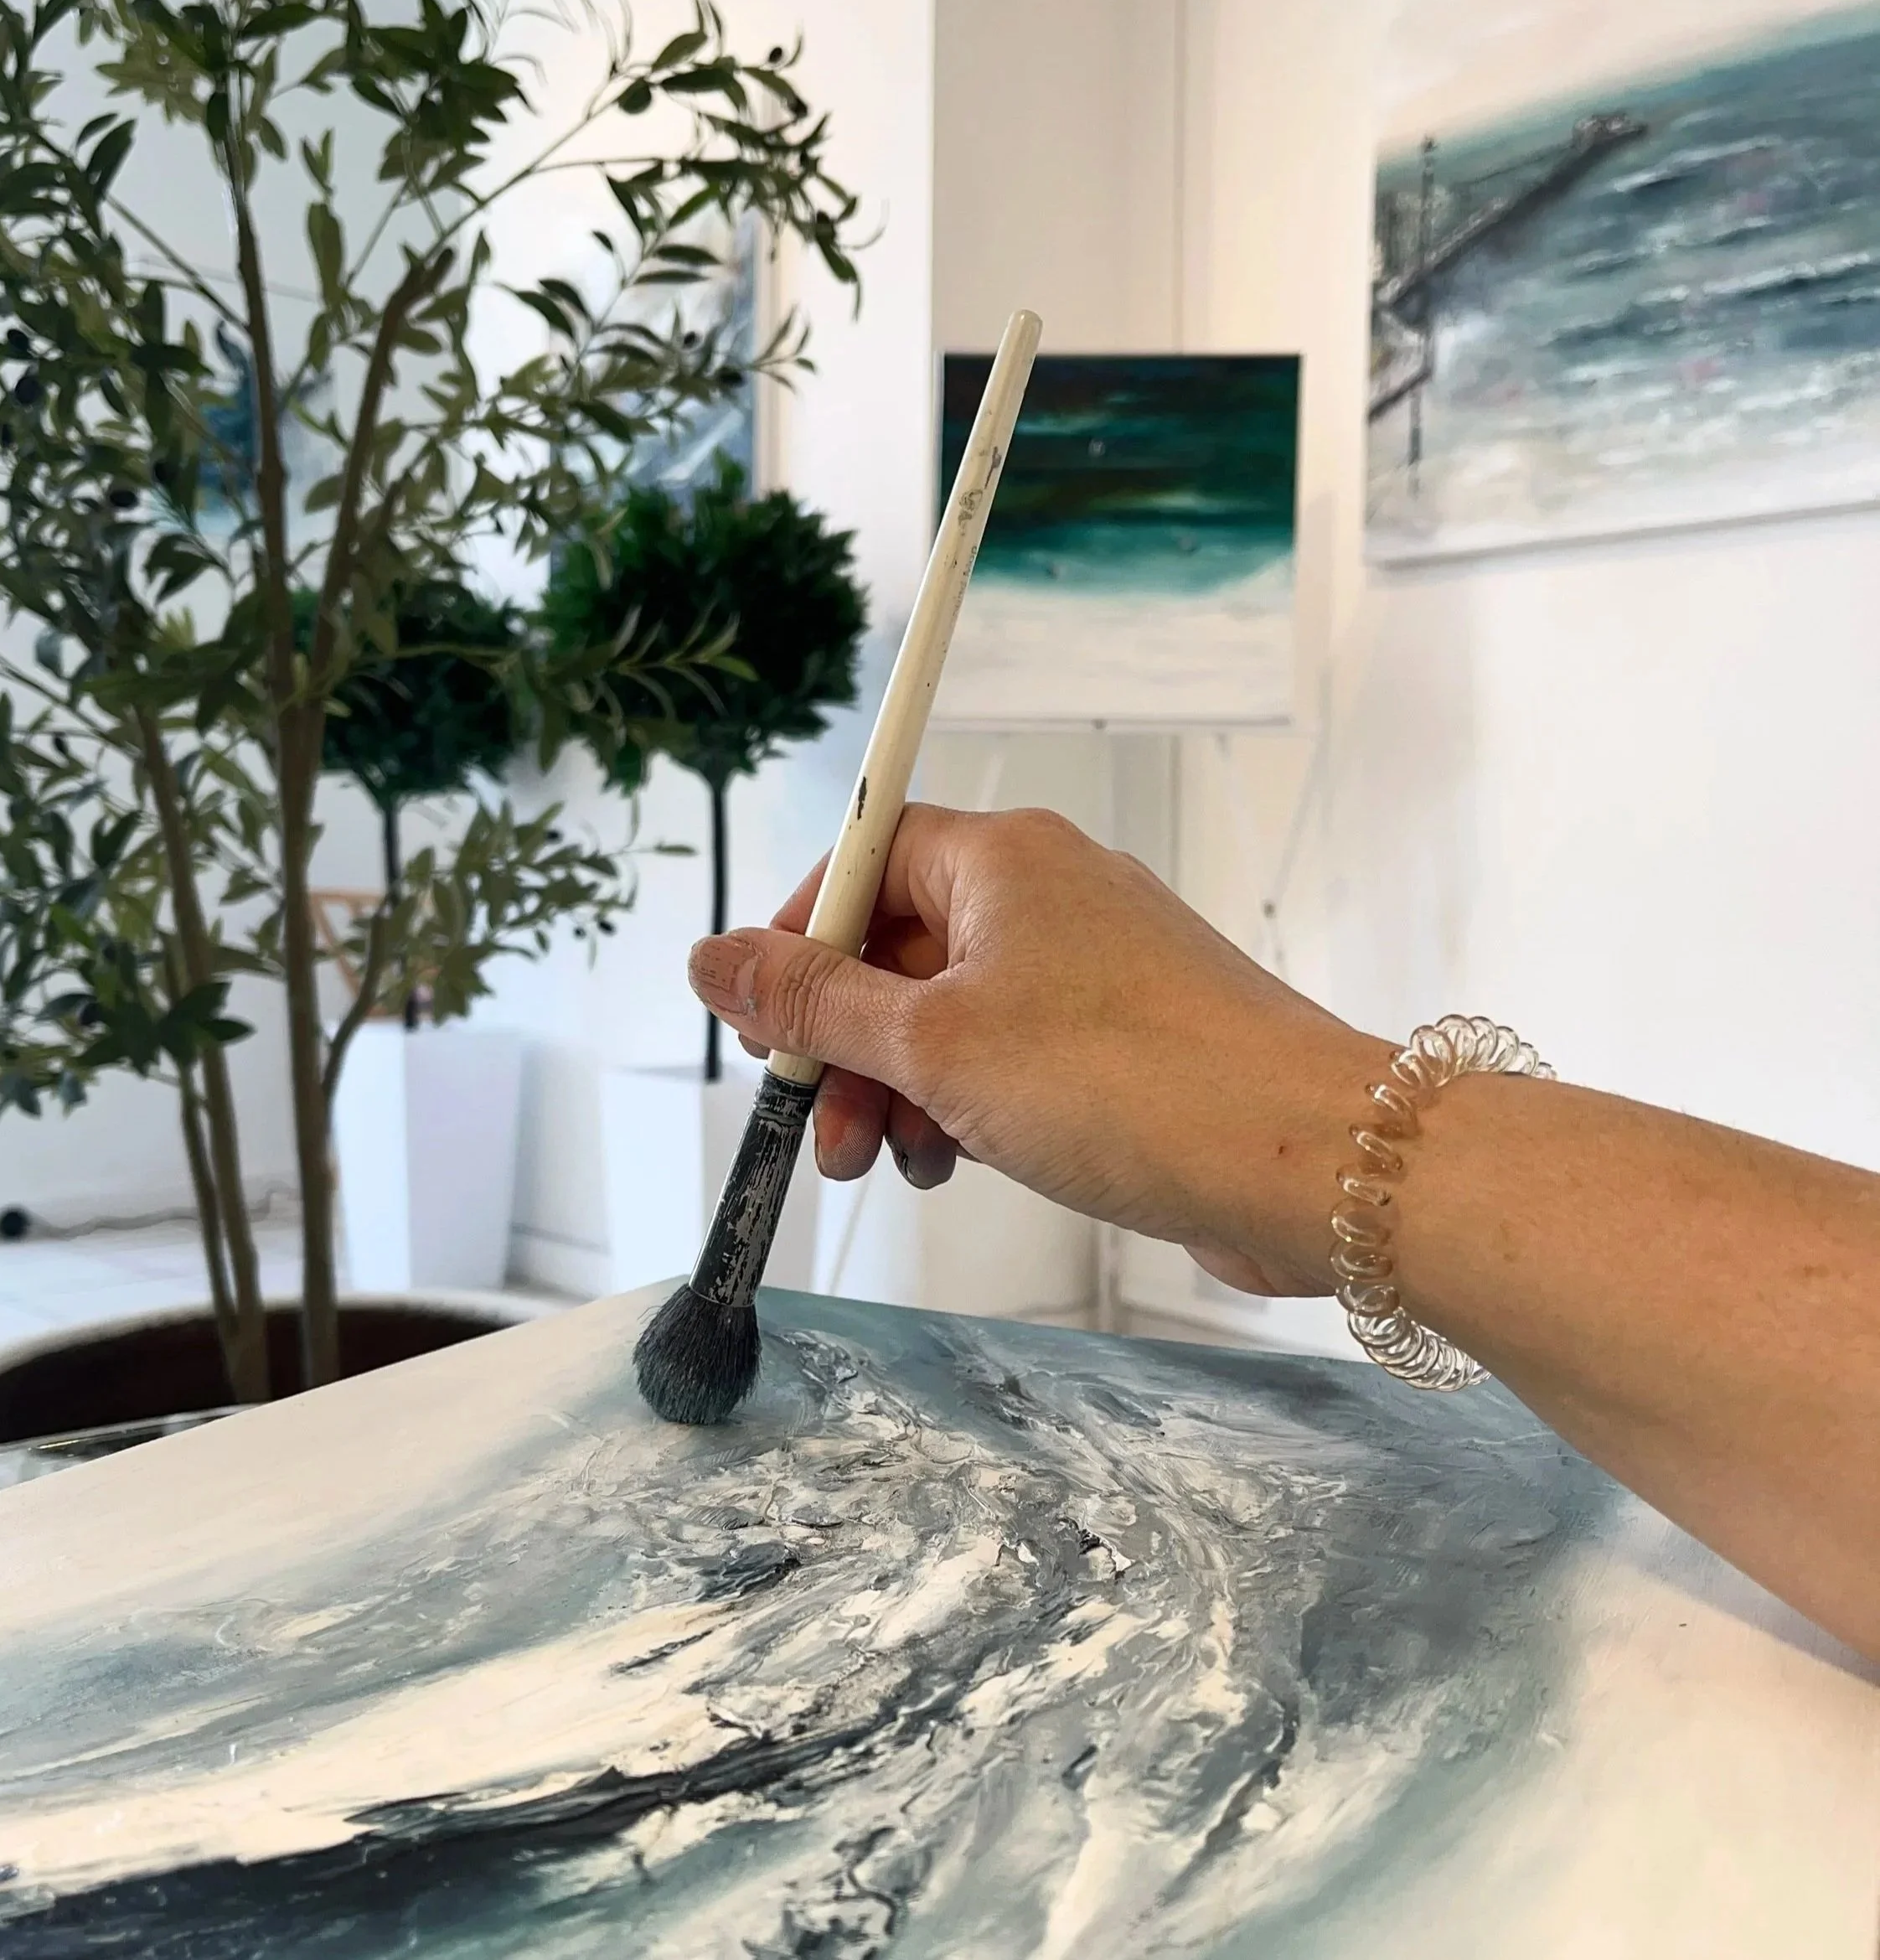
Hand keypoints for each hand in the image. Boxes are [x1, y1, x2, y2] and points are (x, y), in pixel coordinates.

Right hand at [686, 804, 1384, 1297]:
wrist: (1308, 1160)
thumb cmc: (1129, 1082)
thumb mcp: (932, 1046)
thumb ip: (813, 1003)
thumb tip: (714, 958)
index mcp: (1002, 857)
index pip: (863, 857)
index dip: (800, 938)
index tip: (764, 1021)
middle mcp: (1049, 894)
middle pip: (901, 945)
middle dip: (845, 1044)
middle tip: (822, 1130)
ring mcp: (1095, 965)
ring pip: (954, 1013)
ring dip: (901, 1088)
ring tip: (893, 1164)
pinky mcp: (1129, 1036)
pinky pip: (1014, 1054)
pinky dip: (969, 1105)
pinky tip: (959, 1163)